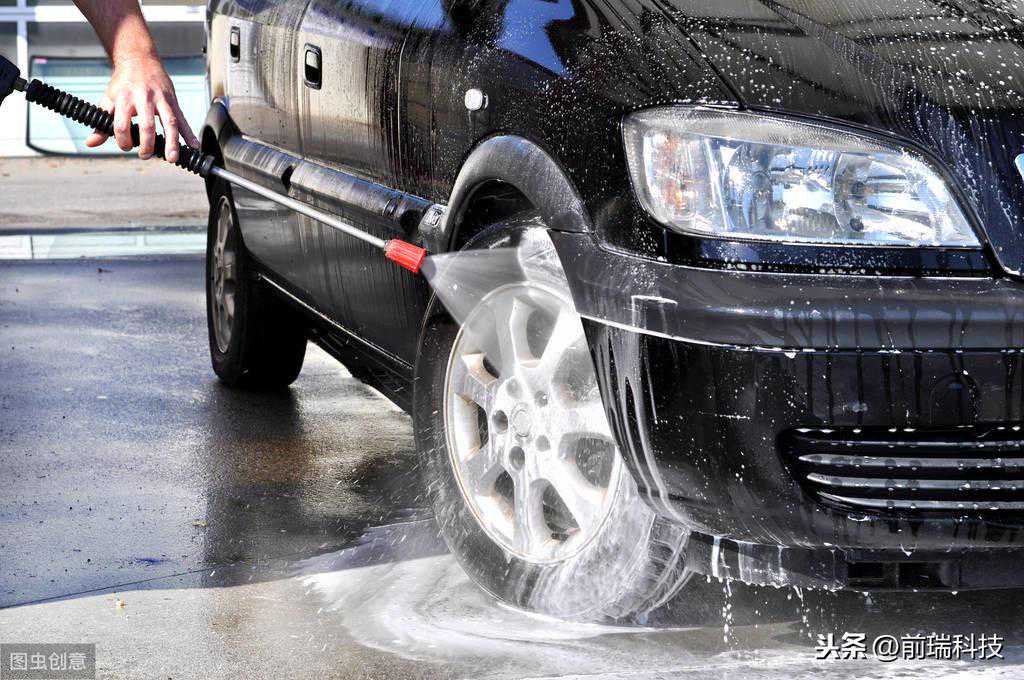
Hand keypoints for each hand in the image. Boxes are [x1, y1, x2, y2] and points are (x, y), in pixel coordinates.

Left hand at [84, 53, 198, 162]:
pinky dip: (189, 133)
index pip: (121, 125)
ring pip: (169, 122)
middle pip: (147, 125)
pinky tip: (193, 145)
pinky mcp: (173, 100)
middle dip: (147, 144)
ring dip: (172, 142)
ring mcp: (161, 99)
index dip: (123, 140)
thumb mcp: (109, 100)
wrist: (139, 60)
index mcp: (124, 99)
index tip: (126, 146)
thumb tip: (91, 143)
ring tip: (172, 158)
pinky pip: (182, 119)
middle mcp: (143, 98)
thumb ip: (102, 124)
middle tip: (145, 155)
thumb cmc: (123, 84)